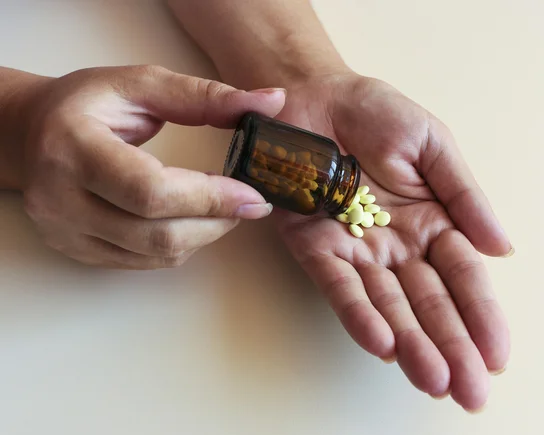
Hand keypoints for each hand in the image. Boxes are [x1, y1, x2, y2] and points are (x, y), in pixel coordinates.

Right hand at [19, 65, 285, 268]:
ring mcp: (66, 232)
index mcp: (73, 148)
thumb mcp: (142, 86)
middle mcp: (61, 199)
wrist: (30, 134)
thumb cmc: (87, 105)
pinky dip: (180, 244)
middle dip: (216, 221)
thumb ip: (206, 96)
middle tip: (248, 202)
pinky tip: (192, 219)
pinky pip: (143, 262)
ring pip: (155, 255)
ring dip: (204, 235)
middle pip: (156, 233)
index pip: (150, 190)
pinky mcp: (77, 250)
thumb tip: (271, 102)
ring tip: (223, 207)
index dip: (209, 198)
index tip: (253, 194)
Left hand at [275, 73, 511, 410]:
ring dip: (409, 341)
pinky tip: (381, 342)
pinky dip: (358, 313)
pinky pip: (337, 284)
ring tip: (432, 378)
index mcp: (430, 223)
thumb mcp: (433, 145)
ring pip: (386, 304)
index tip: (497, 354)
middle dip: (449, 345)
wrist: (316, 97)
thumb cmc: (377, 115)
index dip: (480, 314)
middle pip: (427, 302)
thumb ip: (464, 195)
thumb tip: (502, 248)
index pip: (461, 277)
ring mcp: (355, 249)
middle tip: (469, 391)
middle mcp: (395, 245)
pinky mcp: (314, 245)